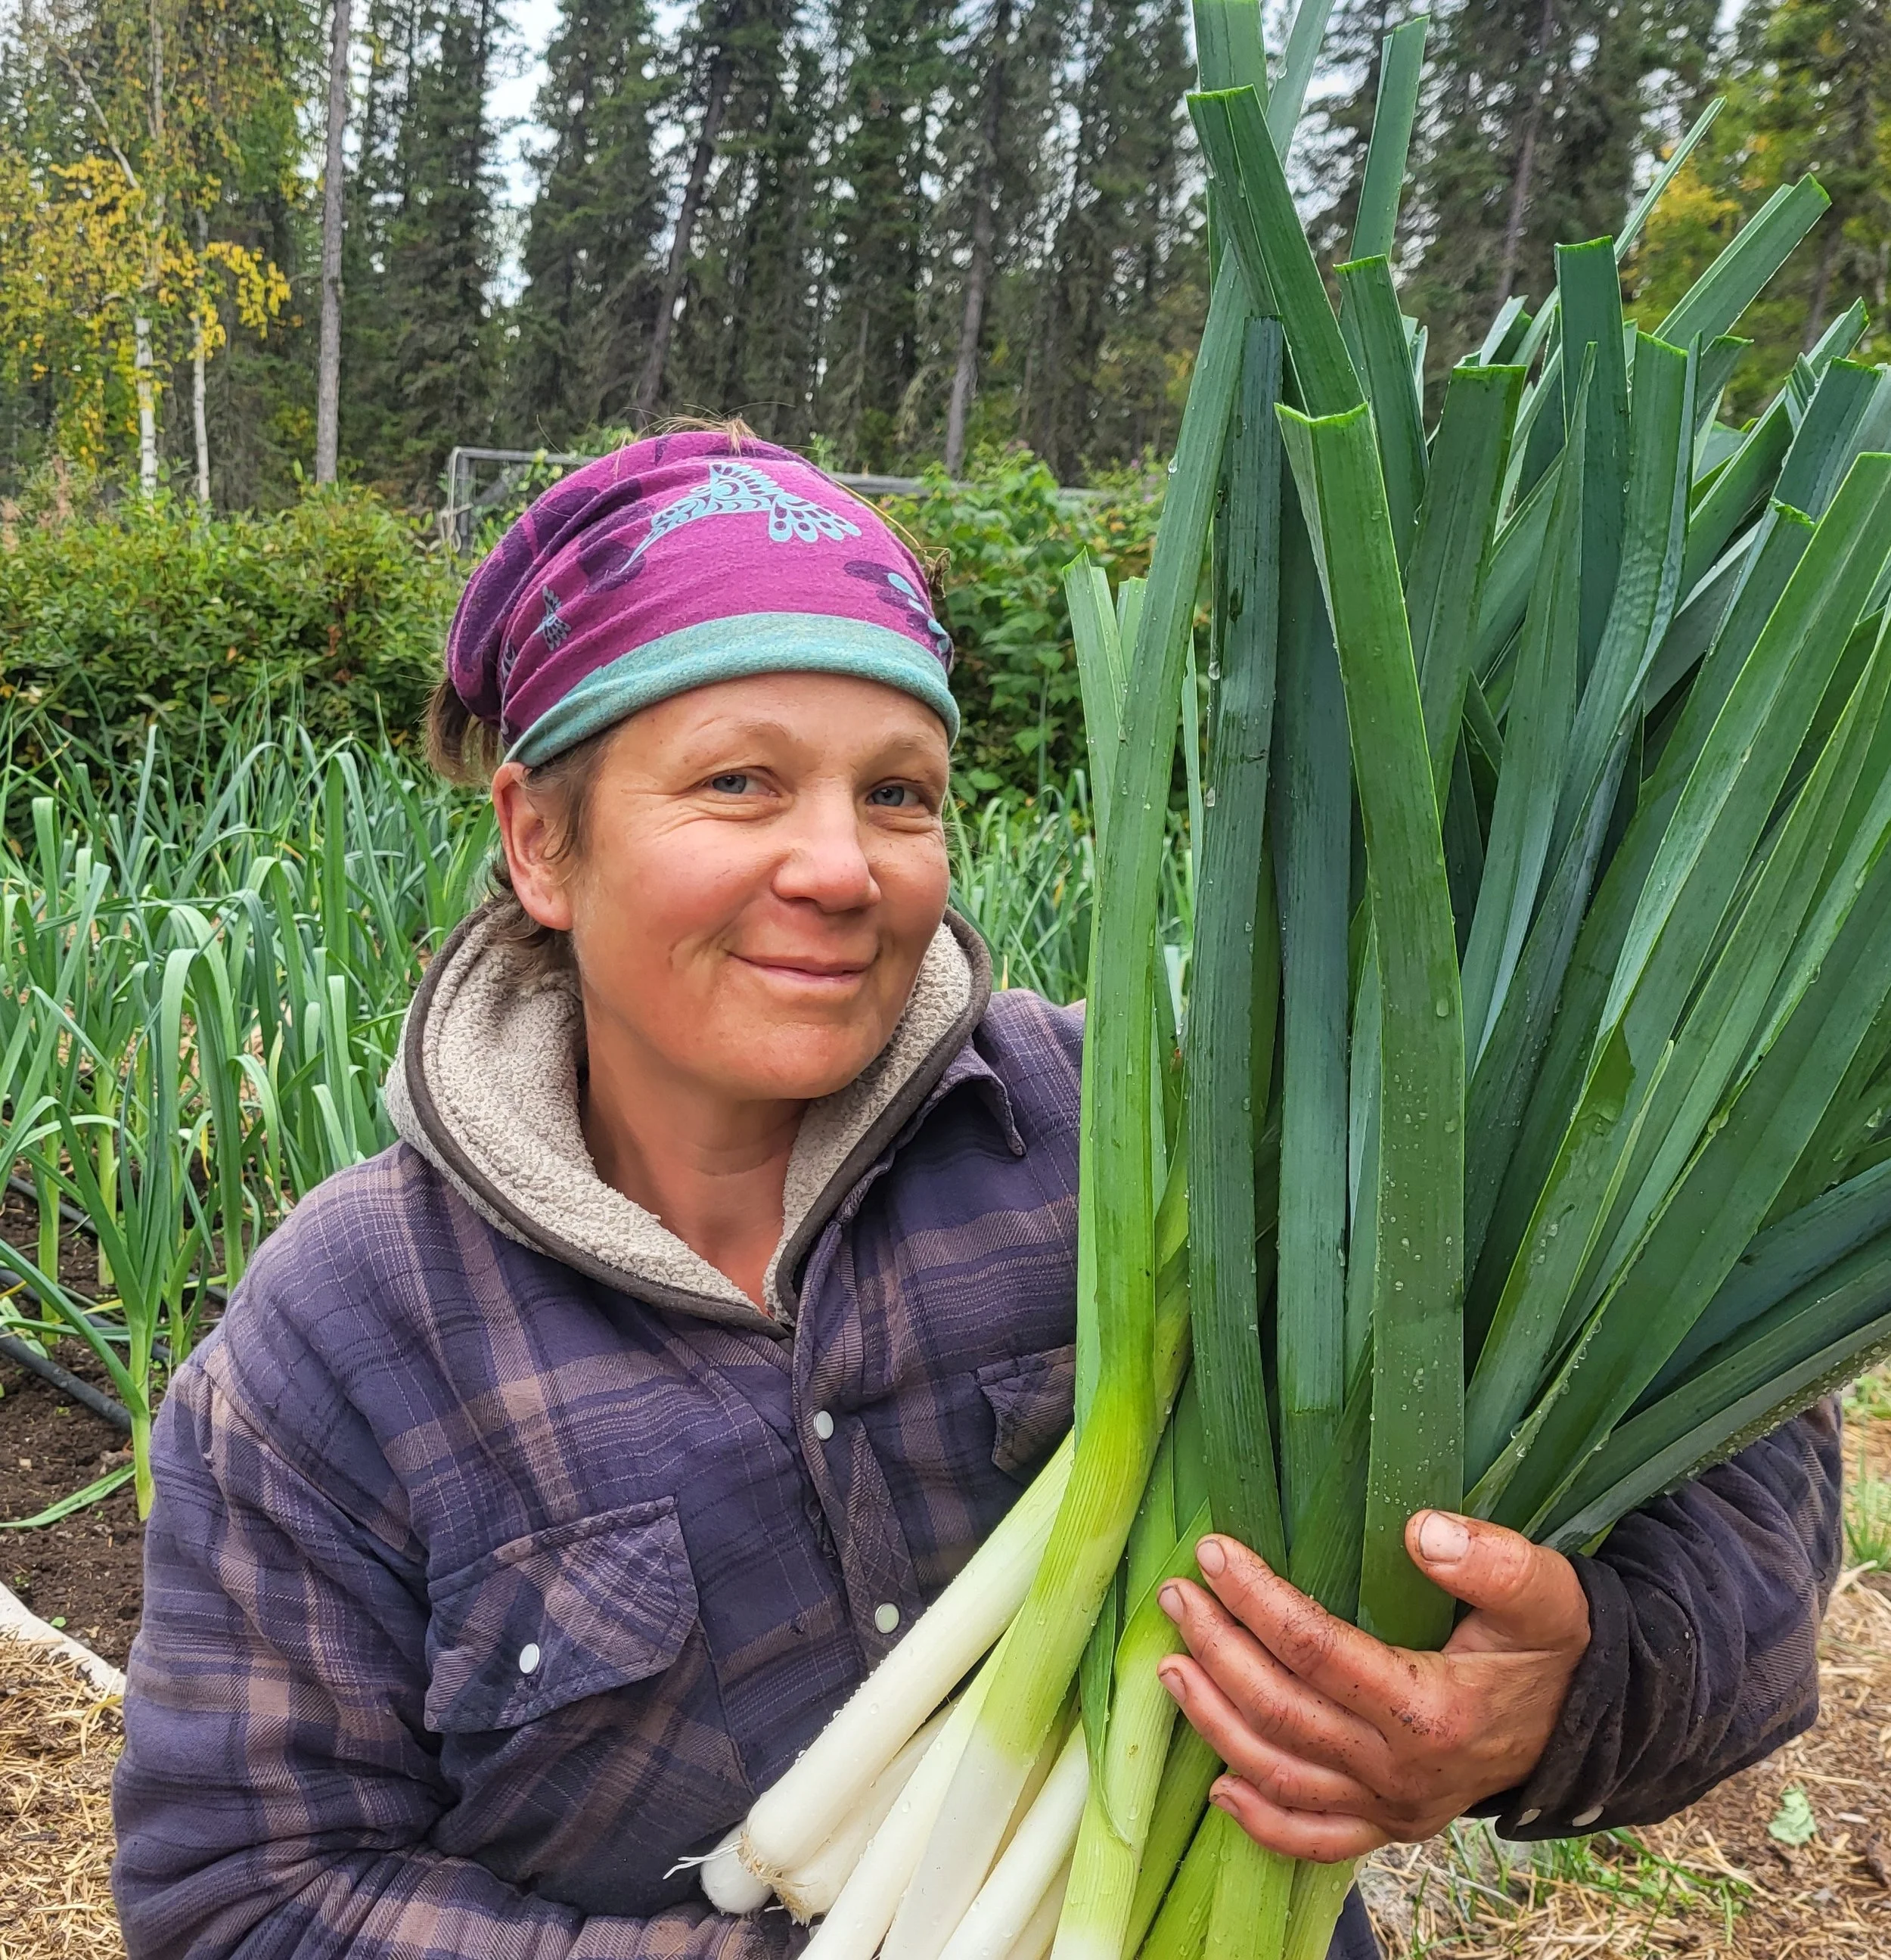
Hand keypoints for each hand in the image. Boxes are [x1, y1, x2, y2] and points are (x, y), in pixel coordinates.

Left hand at [1155, 1512, 1590, 1862]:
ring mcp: (1394, 1808)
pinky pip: (1314, 1839)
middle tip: (1176, 1595)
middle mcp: (1403, 1772)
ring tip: (1170, 1665)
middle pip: (1282, 1710)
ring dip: (1215, 1721)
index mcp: (1432, 1711)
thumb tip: (1423, 1531)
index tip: (1214, 1550)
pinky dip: (1262, 1821)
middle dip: (1218, 1648)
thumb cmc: (1554, 1648)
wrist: (1588, 1723)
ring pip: (1280, 1774)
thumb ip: (1495, 1562)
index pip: (1316, 1650)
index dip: (1258, 1599)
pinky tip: (1218, 1789)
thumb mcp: (1547, 1595)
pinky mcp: (1391, 1827)